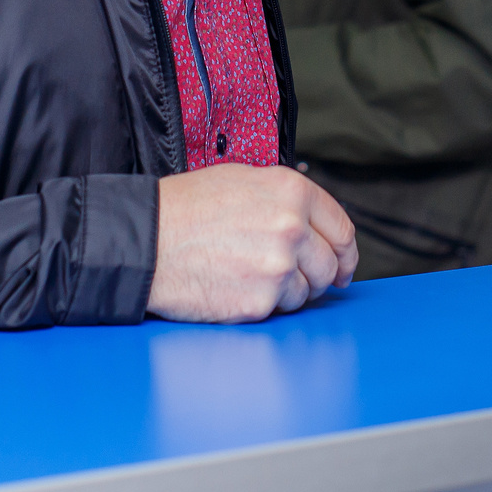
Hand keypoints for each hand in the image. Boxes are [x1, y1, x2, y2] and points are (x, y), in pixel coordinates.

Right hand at [147, 163, 357, 321]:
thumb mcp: (244, 181)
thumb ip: (286, 201)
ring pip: (307, 292)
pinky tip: (238, 288)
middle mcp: (292, 229)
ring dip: (289, 291)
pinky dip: (264, 304)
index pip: (342, 230)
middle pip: (330, 266)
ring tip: (252, 276)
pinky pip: (279, 310)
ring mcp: (278, 268)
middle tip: (298, 277)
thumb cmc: (186, 208)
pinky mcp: (259, 302)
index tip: (344, 264)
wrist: (146, 239)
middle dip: (318, 275)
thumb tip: (314, 227)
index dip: (345, 252)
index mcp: (292, 192)